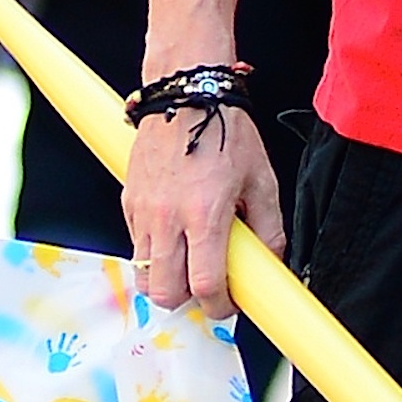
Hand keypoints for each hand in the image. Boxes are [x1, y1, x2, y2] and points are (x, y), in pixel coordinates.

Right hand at [123, 106, 283, 314]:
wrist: (187, 95)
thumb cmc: (225, 132)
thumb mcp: (262, 181)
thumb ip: (269, 228)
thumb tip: (273, 262)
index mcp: (205, 215)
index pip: (205, 285)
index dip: (220, 306)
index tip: (228, 303)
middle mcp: (169, 217)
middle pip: (164, 293)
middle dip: (187, 301)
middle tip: (206, 289)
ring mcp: (144, 211)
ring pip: (144, 275)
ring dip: (166, 280)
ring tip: (188, 266)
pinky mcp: (129, 202)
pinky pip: (136, 246)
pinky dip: (154, 254)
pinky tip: (174, 238)